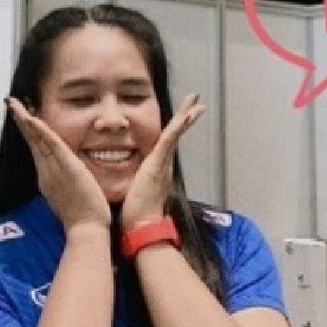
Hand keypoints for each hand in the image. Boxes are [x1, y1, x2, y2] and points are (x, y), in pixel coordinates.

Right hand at [6, 97, 111, 232]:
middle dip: (22, 122)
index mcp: (49, 179)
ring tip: (16, 105)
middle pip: (33, 142)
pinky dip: (41, 131)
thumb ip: (66, 186)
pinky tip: (32, 119)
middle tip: (12, 104)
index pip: (38, 151)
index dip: (30, 134)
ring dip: (27, 121)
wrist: (86, 230)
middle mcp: (47, 173)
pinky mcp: (67, 169)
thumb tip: (67, 180)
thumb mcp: (70, 198)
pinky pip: (51, 145)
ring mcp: (54, 171)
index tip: (24, 119)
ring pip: (38, 141)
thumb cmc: (83, 220)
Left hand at [120, 94, 204, 229]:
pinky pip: (169, 141)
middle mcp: (164, 165)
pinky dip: (178, 127)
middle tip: (196, 101)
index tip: (183, 115)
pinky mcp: (158, 165)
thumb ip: (135, 182)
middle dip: (186, 117)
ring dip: (185, 116)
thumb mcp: (135, 191)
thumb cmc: (136, 214)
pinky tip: (186, 115)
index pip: (166, 143)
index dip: (175, 128)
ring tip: (196, 102)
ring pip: (175, 135)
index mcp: (158, 170)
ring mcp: (162, 164)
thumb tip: (129, 180)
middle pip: (176, 135)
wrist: (142, 225)